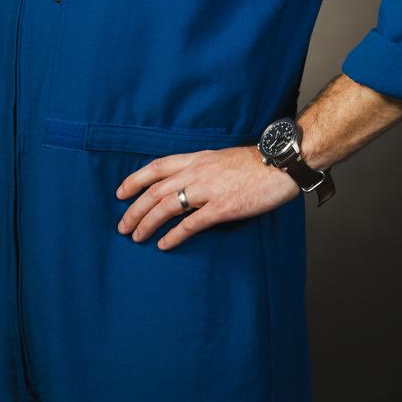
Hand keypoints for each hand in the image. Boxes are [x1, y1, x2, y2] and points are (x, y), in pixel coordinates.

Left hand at [115, 144, 300, 249]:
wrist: (280, 164)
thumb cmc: (255, 163)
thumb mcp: (221, 157)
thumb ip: (202, 168)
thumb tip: (187, 182)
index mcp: (197, 158)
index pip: (157, 166)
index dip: (135, 179)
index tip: (120, 192)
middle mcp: (197, 172)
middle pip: (155, 190)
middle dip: (134, 208)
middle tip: (122, 226)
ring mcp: (208, 189)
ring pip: (167, 206)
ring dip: (147, 222)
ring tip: (136, 236)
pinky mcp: (222, 208)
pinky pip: (191, 223)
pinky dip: (174, 235)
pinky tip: (163, 244)